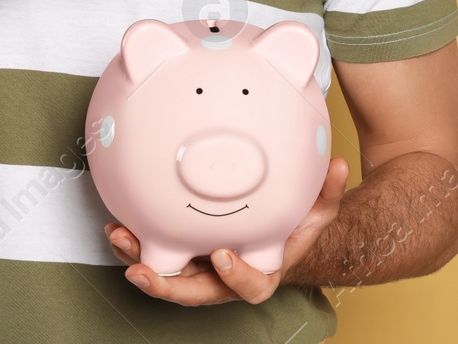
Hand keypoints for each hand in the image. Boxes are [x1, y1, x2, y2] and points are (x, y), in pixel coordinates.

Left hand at [107, 156, 350, 305]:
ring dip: (138, 259)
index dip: (234, 276)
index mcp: (260, 273)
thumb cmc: (296, 226)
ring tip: (118, 237)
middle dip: (166, 285)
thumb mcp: (318, 210)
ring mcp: (200, 267)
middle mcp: (225, 278)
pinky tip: (118, 222)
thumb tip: (340, 167)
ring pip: (167, 273)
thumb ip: (328, 192)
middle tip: (142, 271)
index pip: (249, 286)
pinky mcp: (182, 251)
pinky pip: (156, 251)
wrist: (277, 233)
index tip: (222, 255)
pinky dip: (136, 240)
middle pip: (193, 291)